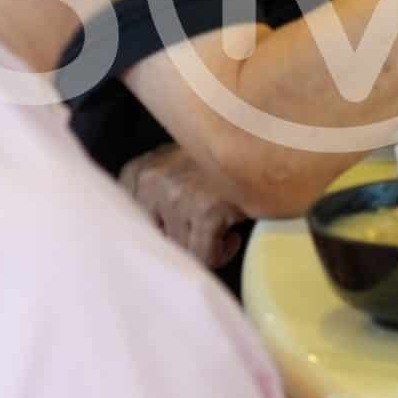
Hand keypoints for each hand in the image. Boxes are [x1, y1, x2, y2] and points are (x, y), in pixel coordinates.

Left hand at [118, 144, 248, 267]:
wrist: (268, 141)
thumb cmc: (220, 161)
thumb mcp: (177, 168)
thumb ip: (154, 195)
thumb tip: (150, 239)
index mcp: (139, 171)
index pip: (129, 223)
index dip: (158, 232)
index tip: (179, 229)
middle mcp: (152, 179)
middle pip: (153, 240)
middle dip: (179, 242)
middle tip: (201, 235)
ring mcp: (177, 194)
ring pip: (178, 250)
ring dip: (202, 248)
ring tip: (221, 231)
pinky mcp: (205, 209)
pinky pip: (203, 256)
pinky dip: (220, 253)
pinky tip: (232, 236)